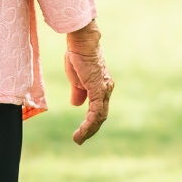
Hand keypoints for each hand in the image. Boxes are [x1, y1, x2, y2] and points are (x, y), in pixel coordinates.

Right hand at [64, 21, 112, 144]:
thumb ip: (78, 91)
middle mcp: (106, 90)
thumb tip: (76, 104)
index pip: (98, 108)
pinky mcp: (98, 90)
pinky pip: (95, 113)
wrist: (81, 43)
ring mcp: (103, 91)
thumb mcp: (76, 78)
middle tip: (80, 138)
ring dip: (89, 130)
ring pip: (99, 117)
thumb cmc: (78, 56)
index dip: (91, 120)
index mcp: (101, 86)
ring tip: (78, 139)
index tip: (81, 130)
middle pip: (101, 115)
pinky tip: (81, 131)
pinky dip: (88, 124)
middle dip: (91, 129)